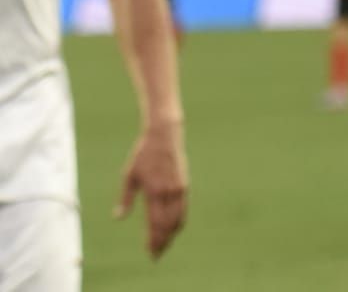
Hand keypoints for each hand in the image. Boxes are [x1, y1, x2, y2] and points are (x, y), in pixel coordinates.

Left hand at [116, 118, 187, 259]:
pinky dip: (179, 222)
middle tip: (156, 255)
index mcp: (154, 191)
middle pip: (168, 225)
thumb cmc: (143, 155)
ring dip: (172, 234)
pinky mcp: (184, 186)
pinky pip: (183, 209)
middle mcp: (170, 193)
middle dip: (163, 241)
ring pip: (178, 219)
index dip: (153, 239)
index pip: (155, 223)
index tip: (149, 251)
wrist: (165, 137)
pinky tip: (173, 228)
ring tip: (164, 245)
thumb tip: (118, 217)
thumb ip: (125, 198)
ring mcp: (179, 189)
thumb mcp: (129, 175)